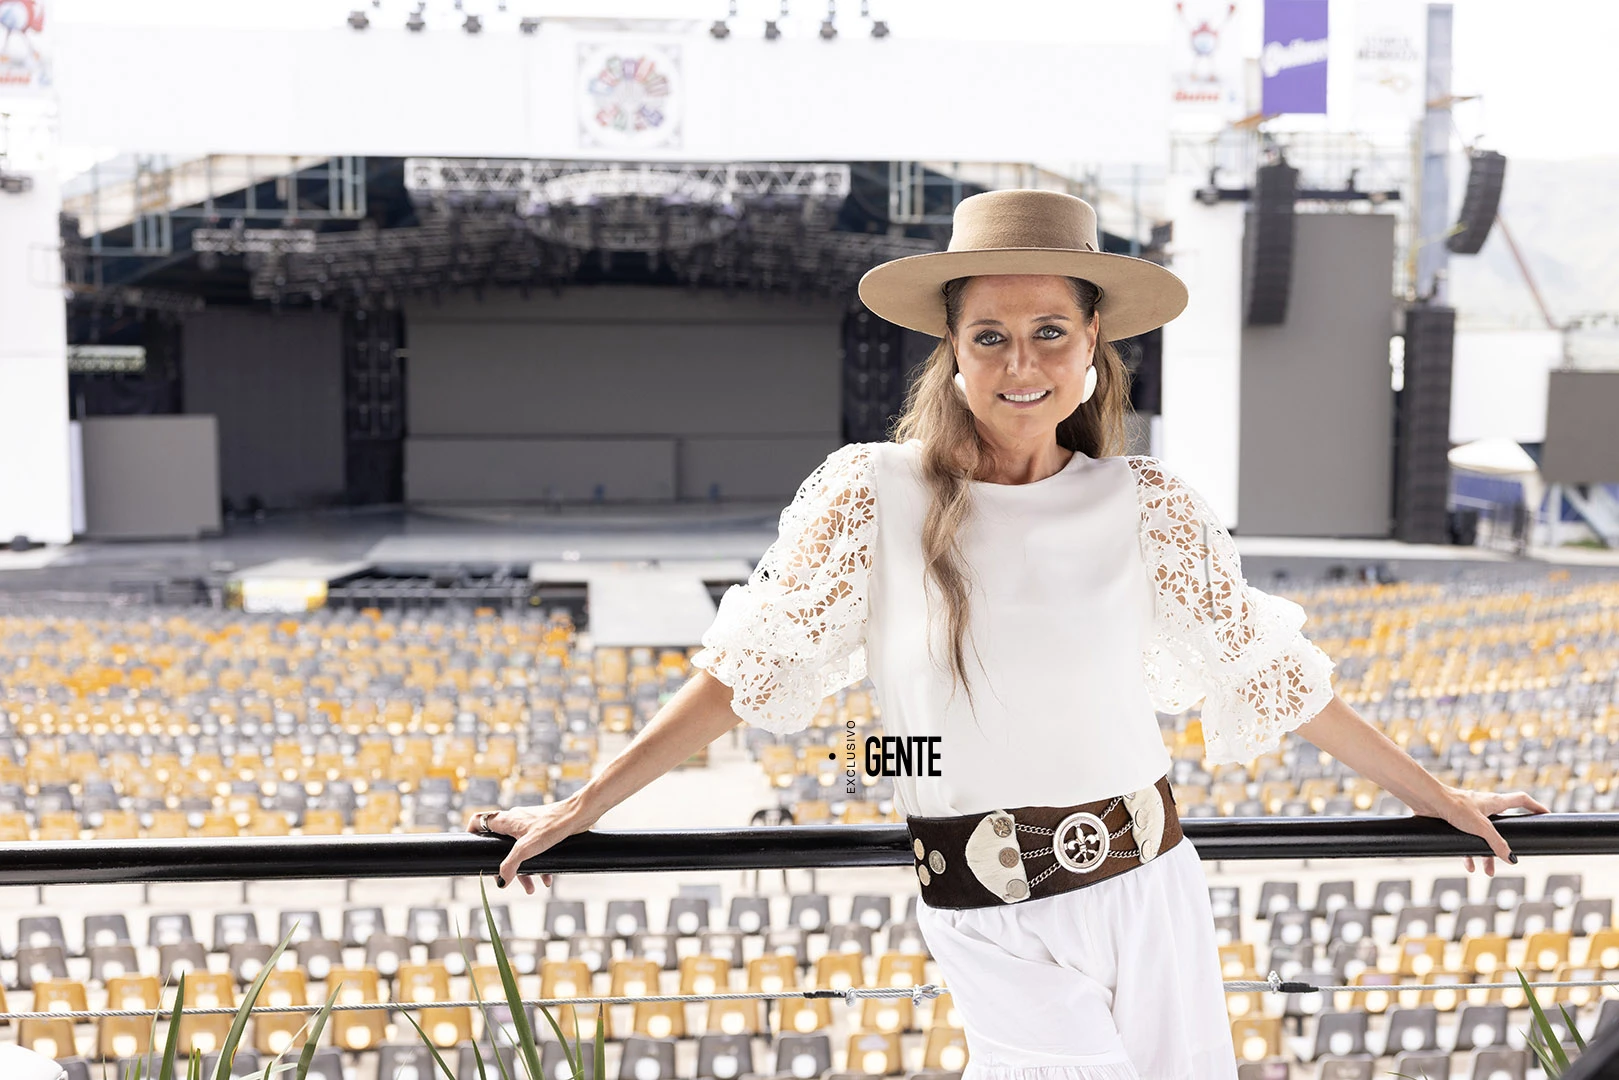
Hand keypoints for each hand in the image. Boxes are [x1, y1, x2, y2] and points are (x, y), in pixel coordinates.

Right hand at [465, 798, 595, 894]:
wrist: (579, 815)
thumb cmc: (553, 825)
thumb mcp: (528, 848)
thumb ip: (511, 865)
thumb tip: (501, 880)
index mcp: (507, 821)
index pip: (479, 821)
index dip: (473, 834)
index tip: (474, 851)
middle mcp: (516, 821)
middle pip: (501, 845)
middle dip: (505, 866)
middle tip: (508, 882)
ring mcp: (530, 826)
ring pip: (520, 851)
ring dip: (525, 870)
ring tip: (532, 888)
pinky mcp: (543, 831)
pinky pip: (535, 851)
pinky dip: (539, 865)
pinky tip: (546, 879)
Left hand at [1417, 786, 1549, 876]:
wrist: (1427, 801)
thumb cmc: (1455, 806)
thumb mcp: (1481, 828)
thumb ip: (1497, 843)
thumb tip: (1510, 859)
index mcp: (1495, 802)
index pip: (1522, 800)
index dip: (1536, 807)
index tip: (1546, 815)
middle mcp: (1484, 807)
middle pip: (1501, 827)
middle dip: (1504, 845)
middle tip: (1508, 860)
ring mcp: (1469, 814)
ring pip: (1483, 837)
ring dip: (1485, 854)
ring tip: (1487, 872)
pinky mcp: (1455, 821)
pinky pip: (1466, 839)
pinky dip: (1468, 852)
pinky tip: (1468, 865)